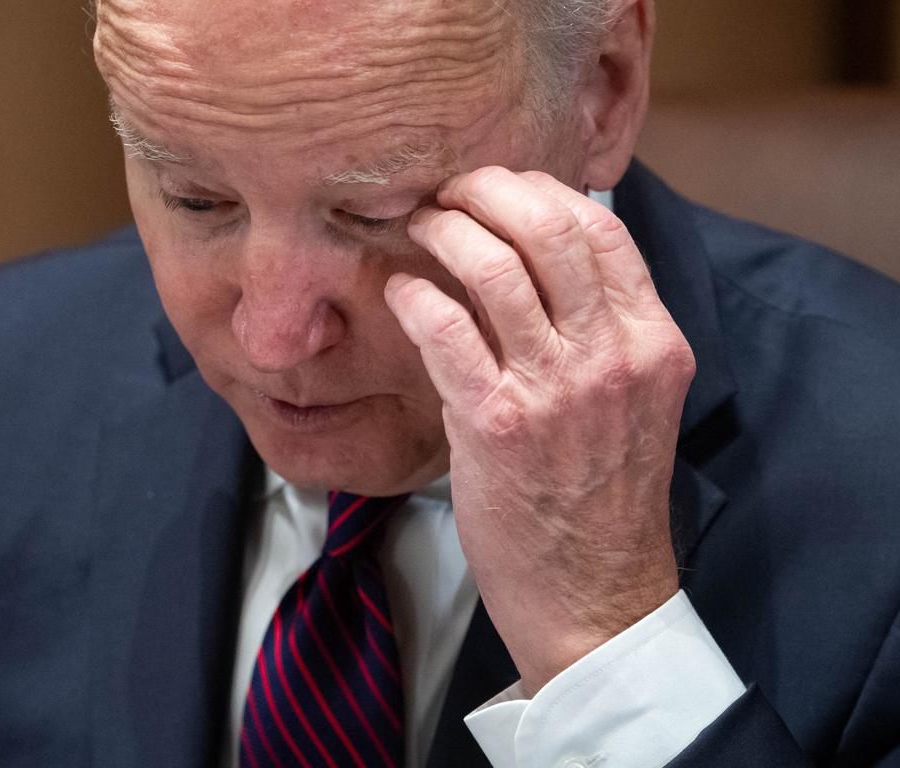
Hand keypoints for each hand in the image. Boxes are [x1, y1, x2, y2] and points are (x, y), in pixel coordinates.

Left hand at [384, 166, 695, 693]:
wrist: (593, 592)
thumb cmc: (602, 494)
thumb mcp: (631, 400)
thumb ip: (600, 328)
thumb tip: (539, 254)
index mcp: (653, 340)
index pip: (600, 226)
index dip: (539, 189)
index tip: (497, 189)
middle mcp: (612, 354)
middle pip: (547, 226)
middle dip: (485, 190)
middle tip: (447, 193)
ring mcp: (556, 388)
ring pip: (494, 265)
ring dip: (444, 231)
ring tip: (419, 229)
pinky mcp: (497, 423)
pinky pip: (446, 327)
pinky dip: (415, 294)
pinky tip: (402, 291)